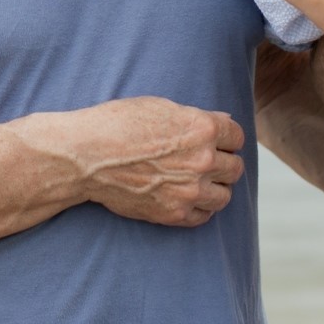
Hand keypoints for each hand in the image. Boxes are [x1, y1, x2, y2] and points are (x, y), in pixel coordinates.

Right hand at [68, 96, 245, 227]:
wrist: (86, 157)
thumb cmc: (118, 124)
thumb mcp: (160, 107)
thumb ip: (196, 117)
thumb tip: (225, 122)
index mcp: (202, 129)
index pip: (237, 137)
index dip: (226, 138)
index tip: (217, 141)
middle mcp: (203, 160)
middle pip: (235, 167)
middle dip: (223, 162)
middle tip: (206, 161)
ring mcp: (190, 190)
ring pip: (225, 195)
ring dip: (216, 187)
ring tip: (200, 181)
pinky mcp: (175, 213)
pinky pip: (205, 216)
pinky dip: (200, 208)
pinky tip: (188, 197)